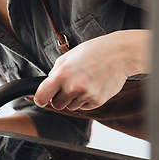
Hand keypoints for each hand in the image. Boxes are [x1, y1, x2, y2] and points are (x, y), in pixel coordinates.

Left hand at [34, 30, 149, 110]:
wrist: (118, 54)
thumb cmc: (92, 52)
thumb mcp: (67, 57)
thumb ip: (55, 72)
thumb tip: (47, 85)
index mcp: (61, 75)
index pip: (42, 96)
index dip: (40, 99)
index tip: (41, 99)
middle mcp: (73, 87)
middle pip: (56, 105)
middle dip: (58, 98)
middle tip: (66, 87)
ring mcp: (86, 95)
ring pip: (71, 107)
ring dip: (73, 99)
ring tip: (82, 83)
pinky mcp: (98, 101)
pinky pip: (85, 107)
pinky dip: (85, 100)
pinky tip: (91, 87)